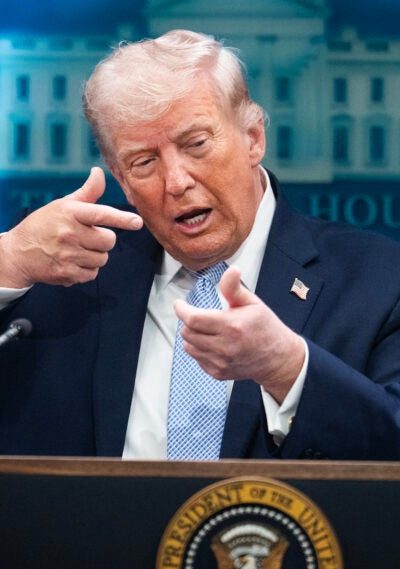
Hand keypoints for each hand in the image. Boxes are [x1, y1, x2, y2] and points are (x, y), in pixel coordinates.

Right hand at [0, 167, 142, 287]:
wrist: (18, 253)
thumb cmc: (44, 225)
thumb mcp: (63, 205)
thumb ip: (87, 193)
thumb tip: (99, 173)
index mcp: (70, 213)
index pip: (101, 214)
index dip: (122, 219)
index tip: (137, 222)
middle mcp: (69, 233)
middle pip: (109, 241)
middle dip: (103, 240)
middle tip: (87, 237)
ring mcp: (68, 255)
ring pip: (102, 259)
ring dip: (95, 256)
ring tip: (77, 250)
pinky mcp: (67, 274)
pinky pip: (92, 274)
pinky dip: (86, 270)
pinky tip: (72, 262)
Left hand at [174, 266, 304, 402]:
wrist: (277, 358)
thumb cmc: (265, 328)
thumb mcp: (253, 303)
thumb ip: (235, 288)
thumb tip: (231, 270)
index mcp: (232, 326)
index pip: (193, 319)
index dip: (182, 310)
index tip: (179, 304)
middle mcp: (225, 347)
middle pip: (187, 332)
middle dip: (188, 321)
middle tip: (198, 315)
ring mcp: (220, 362)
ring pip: (189, 347)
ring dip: (192, 335)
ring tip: (207, 329)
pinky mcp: (218, 373)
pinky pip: (197, 359)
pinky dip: (199, 349)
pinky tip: (213, 343)